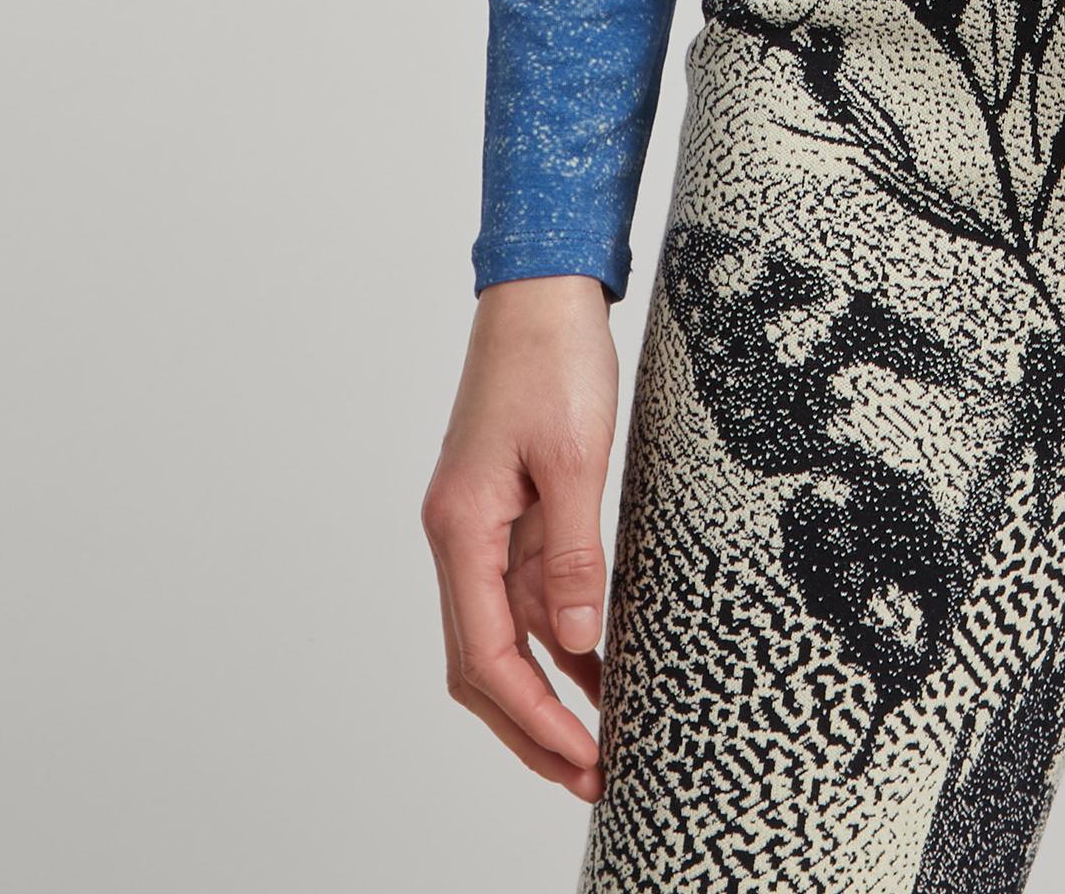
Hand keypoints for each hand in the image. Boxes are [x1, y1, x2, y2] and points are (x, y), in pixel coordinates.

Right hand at [422, 274, 620, 799]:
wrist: (543, 289)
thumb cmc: (552, 357)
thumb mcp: (575, 456)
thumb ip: (574, 550)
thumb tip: (578, 637)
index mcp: (462, 529)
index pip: (485, 656)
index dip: (530, 719)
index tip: (579, 760)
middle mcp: (462, 536)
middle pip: (483, 663)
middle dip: (531, 728)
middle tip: (589, 776)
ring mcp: (485, 524)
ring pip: (505, 634)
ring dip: (548, 689)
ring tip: (602, 739)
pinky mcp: (512, 507)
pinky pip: (529, 591)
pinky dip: (561, 634)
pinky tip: (601, 663)